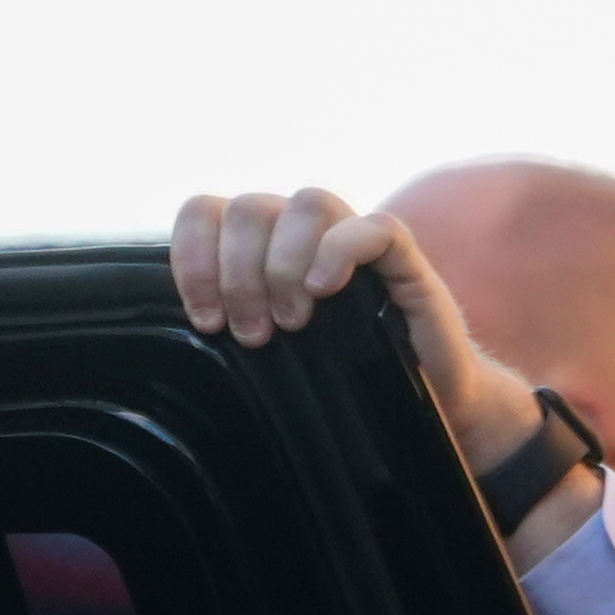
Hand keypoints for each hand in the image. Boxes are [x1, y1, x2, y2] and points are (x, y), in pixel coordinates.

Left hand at [170, 189, 543, 473]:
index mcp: (263, 251)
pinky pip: (370, 227)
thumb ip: (233, 332)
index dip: (194, 256)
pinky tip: (325, 292)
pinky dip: (339, 251)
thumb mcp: (273, 362)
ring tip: (293, 322)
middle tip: (251, 333)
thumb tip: (180, 341)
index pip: (206, 213)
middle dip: (238, 273)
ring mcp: (354, 241)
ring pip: (306, 203)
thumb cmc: (347, 389)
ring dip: (285, 262)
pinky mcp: (404, 258)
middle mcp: (304, 236)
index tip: (204, 318)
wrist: (434, 411)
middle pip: (249, 208)